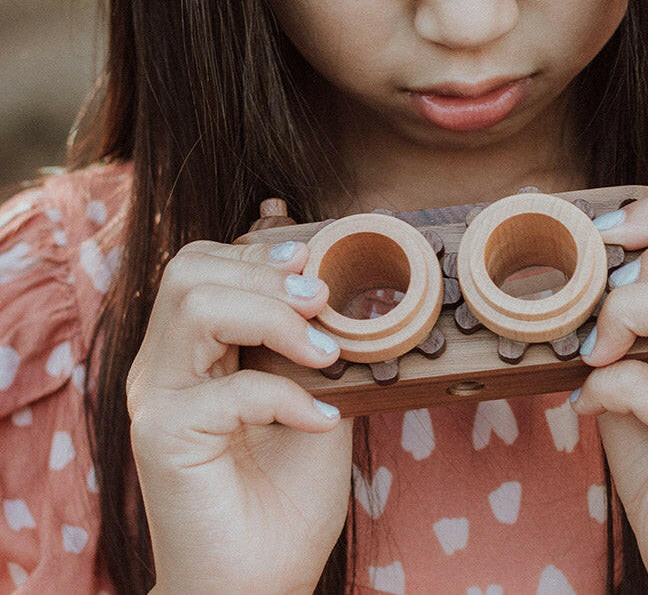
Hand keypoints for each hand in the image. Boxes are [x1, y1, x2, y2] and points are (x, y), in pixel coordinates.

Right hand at [127, 239, 353, 594]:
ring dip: (274, 316)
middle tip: (322, 301)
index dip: (259, 250)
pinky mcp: (163, 438)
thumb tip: (325, 274)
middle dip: (265, 271)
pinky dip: (287, 397)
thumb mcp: (316, 394)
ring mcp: (158, 399)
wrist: (262, 580)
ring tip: (325, 353)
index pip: (203, 264)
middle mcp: (165, 365)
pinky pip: (228, 390)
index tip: (317, 261)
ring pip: (195, 305)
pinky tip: (321, 420)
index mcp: (194, 350)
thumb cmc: (288, 492)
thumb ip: (311, 340)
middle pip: (189, 270)